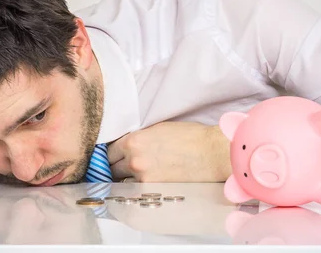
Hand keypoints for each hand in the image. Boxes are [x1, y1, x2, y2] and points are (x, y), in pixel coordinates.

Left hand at [107, 121, 231, 182]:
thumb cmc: (189, 137)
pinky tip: (147, 183)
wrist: (212, 152)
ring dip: (126, 179)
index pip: (108, 152)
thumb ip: (137, 139)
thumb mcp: (157, 129)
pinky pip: (136, 191)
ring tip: (138, 175)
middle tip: (123, 167)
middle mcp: (133, 160)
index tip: (115, 156)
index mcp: (132, 141)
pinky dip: (139, 188)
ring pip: (123, 181)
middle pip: (111, 168)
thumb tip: (124, 147)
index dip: (112, 154)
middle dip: (116, 167)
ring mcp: (142, 178)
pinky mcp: (153, 190)